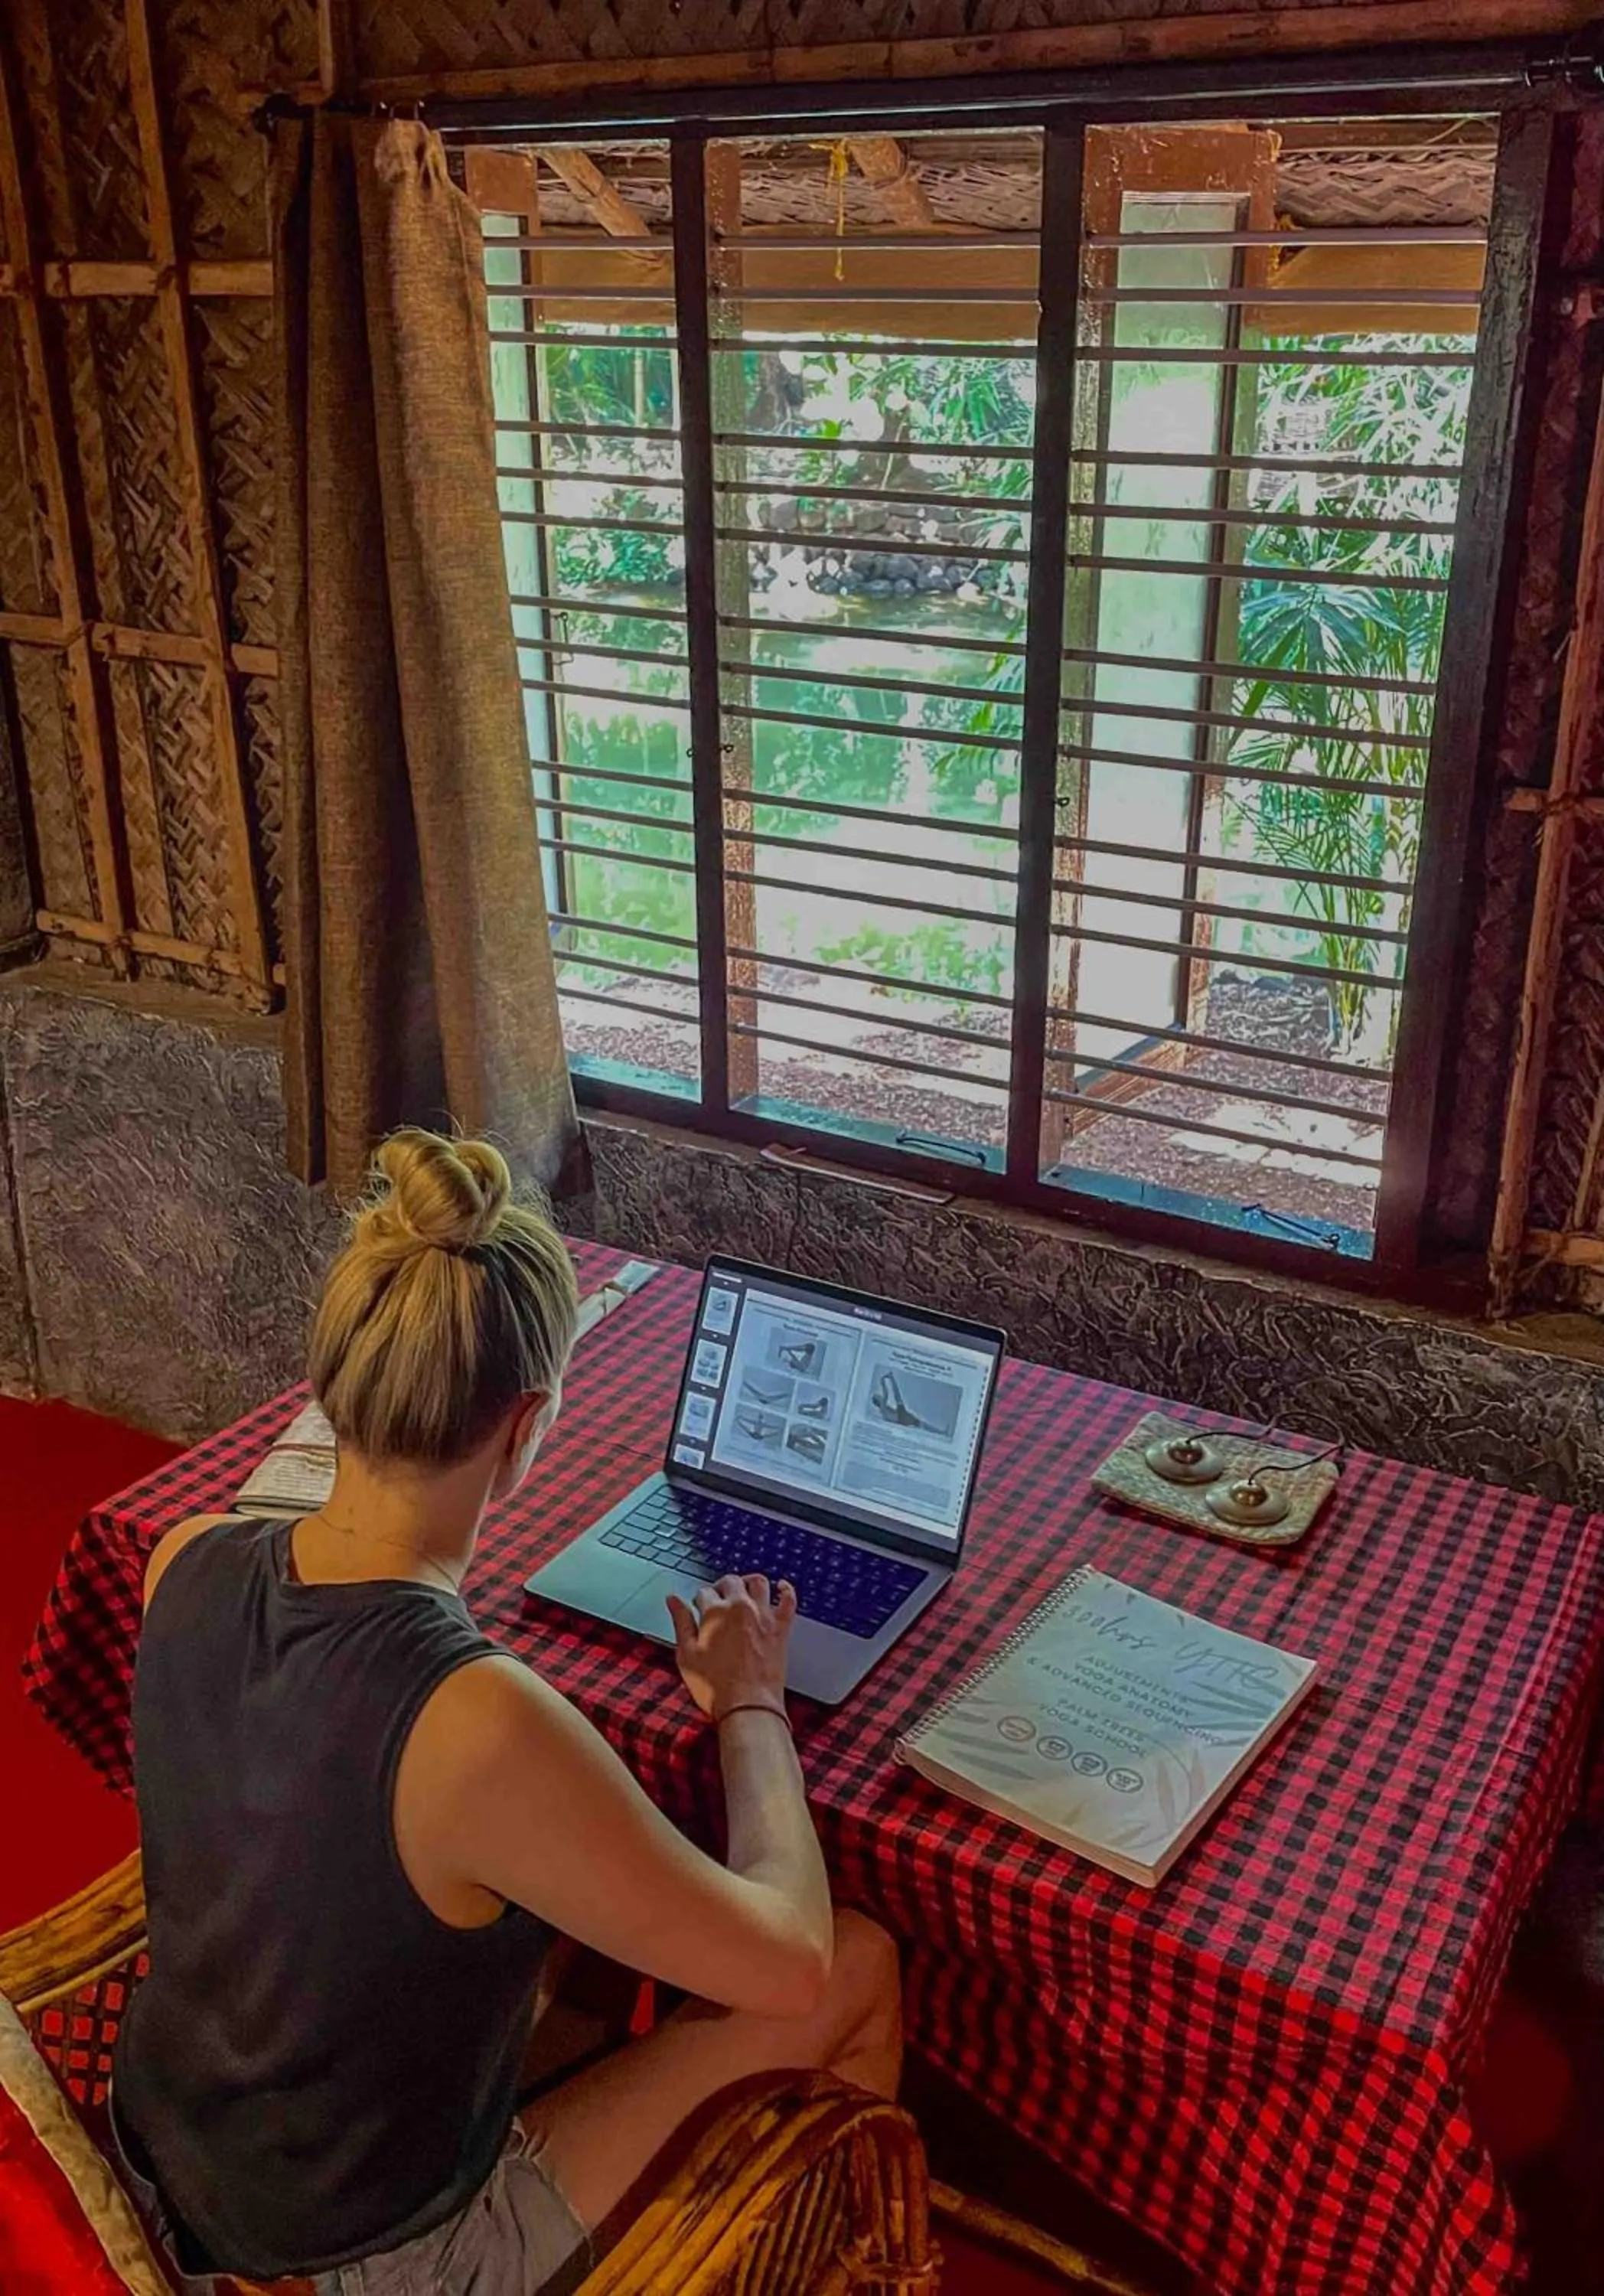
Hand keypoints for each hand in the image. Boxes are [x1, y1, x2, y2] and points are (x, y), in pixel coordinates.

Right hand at [667, 1574, 796, 1721]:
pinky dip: (785, 1590)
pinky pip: (788, 1601)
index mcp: (715, 1612)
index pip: (704, 1593)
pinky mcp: (781, 1629)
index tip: (698, 1608)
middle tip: (717, 1597)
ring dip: (748, 1581)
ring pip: (758, 1583)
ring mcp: (763, 1616)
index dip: (699, 1600)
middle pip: (730, 1582)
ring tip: (743, 1587)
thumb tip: (672, 1599)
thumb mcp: (687, 1655)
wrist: (747, 1706)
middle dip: (720, 1586)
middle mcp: (740, 1607)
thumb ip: (681, 1622)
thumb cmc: (715, 1686)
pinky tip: (781, 1586)